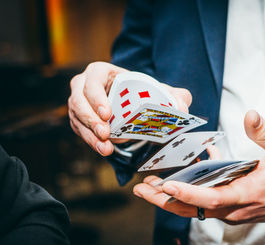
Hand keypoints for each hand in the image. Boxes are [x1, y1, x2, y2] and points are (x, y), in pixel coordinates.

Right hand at [68, 62, 191, 155]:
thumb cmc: (145, 94)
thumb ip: (177, 96)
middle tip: (106, 134)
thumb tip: (183, 107)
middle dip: (90, 119)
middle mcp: (84, 84)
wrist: (135, 106)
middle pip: (78, 100)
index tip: (108, 114)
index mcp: (101, 71)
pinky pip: (79, 130)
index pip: (92, 80)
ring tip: (105, 149)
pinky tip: (103, 149)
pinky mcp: (79, 118)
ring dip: (89, 135)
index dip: (96, 96)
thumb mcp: (163, 93)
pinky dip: (90, 141)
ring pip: (76, 118)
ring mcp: (79, 102)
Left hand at [133, 110, 264, 223]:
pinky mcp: (235, 206)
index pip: (210, 198)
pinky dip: (191, 193)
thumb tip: (249, 114)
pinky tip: (185, 173)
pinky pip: (208, 202)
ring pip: (197, 209)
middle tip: (140, 190)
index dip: (186, 193)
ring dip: (173, 199)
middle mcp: (235, 207)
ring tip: (150, 187)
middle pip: (194, 209)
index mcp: (245, 194)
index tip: (163, 185)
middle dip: (165, 201)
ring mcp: (234, 210)